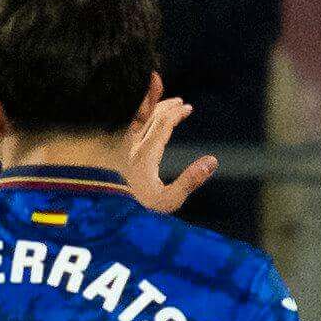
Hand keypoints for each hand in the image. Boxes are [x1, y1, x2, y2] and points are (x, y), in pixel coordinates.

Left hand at [121, 91, 216, 214]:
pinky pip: (128, 127)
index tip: (188, 108)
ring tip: (165, 106)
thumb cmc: (141, 211)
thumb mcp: (169, 201)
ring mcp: (121, 149)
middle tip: (180, 102)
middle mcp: (130, 148)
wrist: (108, 218)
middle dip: (164, 105)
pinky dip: (138, 118)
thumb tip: (212, 160)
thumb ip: (191, 180)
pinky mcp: (115, 153)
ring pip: (136, 120)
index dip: (176, 113)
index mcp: (144, 156)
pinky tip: (144, 119)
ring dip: (151, 109)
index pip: (162, 125)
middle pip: (147, 116)